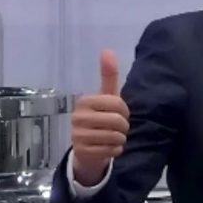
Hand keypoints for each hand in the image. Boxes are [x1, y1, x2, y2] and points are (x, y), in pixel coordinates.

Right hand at [68, 50, 129, 184]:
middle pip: (117, 121)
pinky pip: (111, 151)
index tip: (119, 114)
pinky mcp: (82, 152)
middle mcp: (78, 117)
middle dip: (123, 127)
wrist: (87, 148)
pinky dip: (115, 150)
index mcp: (84, 101)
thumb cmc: (100, 118)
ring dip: (120, 139)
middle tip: (118, 128)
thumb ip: (108, 76)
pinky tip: (109, 147)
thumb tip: (107, 50)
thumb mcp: (105, 97)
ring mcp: (78, 136)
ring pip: (114, 137)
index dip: (124, 111)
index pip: (117, 104)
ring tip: (113, 138)